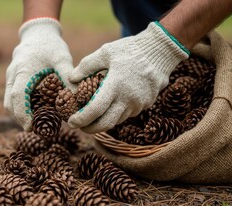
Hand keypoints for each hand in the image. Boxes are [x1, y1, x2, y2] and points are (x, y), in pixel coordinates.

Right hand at [5, 18, 74, 130]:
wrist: (38, 33)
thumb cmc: (50, 45)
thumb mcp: (62, 57)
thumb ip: (68, 75)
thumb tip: (78, 96)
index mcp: (23, 71)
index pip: (18, 96)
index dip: (22, 113)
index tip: (30, 127)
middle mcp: (13, 75)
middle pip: (9, 103)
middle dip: (20, 118)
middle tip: (34, 130)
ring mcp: (10, 77)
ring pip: (8, 101)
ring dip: (18, 114)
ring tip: (35, 124)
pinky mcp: (12, 79)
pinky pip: (11, 97)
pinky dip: (19, 107)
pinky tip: (33, 112)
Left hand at [68, 22, 189, 132]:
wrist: (160, 50)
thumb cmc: (130, 49)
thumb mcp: (105, 52)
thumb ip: (86, 66)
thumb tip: (71, 79)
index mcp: (115, 85)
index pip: (95, 110)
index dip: (81, 119)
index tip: (71, 122)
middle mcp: (128, 99)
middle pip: (106, 124)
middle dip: (89, 129)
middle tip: (78, 126)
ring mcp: (139, 103)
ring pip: (116, 121)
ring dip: (102, 123)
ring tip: (90, 118)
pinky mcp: (146, 104)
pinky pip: (127, 114)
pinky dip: (115, 115)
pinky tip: (107, 109)